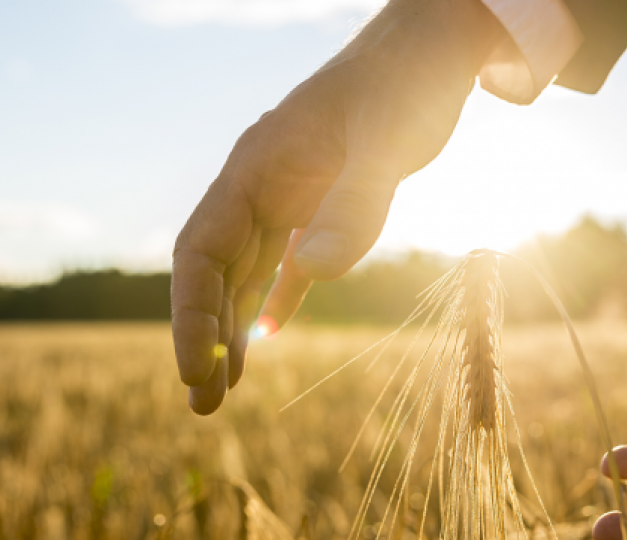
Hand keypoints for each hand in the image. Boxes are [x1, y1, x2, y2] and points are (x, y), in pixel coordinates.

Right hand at [171, 0, 502, 413]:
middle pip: (213, 271)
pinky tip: (265, 339)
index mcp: (255, 167)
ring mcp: (289, 195)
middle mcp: (261, 185)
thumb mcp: (388, 139)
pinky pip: (285, 263)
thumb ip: (355, 202)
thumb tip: (314, 273)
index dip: (190, 313)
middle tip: (202, 406)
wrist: (436, 47)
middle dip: (203, 338)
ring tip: (222, 390)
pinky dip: (273, 303)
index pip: (200, 250)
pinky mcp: (322, 204)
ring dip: (231, 330)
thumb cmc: (409, 81)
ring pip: (244, 274)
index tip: (194, 370)